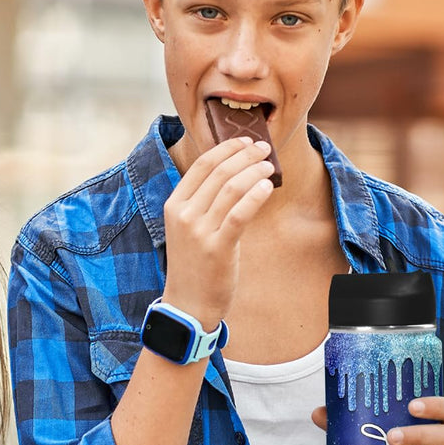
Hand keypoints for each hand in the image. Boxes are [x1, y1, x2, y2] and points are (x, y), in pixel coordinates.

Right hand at [162, 137, 274, 327]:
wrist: (187, 303)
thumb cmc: (194, 264)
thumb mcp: (188, 228)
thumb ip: (204, 203)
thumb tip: (235, 173)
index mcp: (174, 205)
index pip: (201, 165)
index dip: (226, 148)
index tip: (246, 141)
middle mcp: (184, 215)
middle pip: (219, 172)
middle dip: (246, 155)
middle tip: (264, 149)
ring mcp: (199, 231)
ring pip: (231, 188)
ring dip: (254, 171)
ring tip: (269, 167)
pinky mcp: (217, 247)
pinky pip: (240, 213)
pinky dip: (256, 195)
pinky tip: (267, 187)